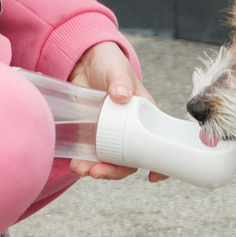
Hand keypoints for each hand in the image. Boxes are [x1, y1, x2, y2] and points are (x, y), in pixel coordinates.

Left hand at [66, 42, 163, 181]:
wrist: (82, 60)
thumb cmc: (109, 63)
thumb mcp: (117, 70)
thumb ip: (120, 80)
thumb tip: (122, 95)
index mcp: (144, 115)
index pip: (157, 142)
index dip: (160, 162)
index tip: (154, 176)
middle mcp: (129, 129)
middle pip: (130, 160)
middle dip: (116, 171)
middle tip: (99, 171)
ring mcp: (109, 134)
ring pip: (110, 161)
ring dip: (98, 170)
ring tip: (81, 169)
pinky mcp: (92, 134)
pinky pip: (91, 154)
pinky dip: (84, 162)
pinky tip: (75, 164)